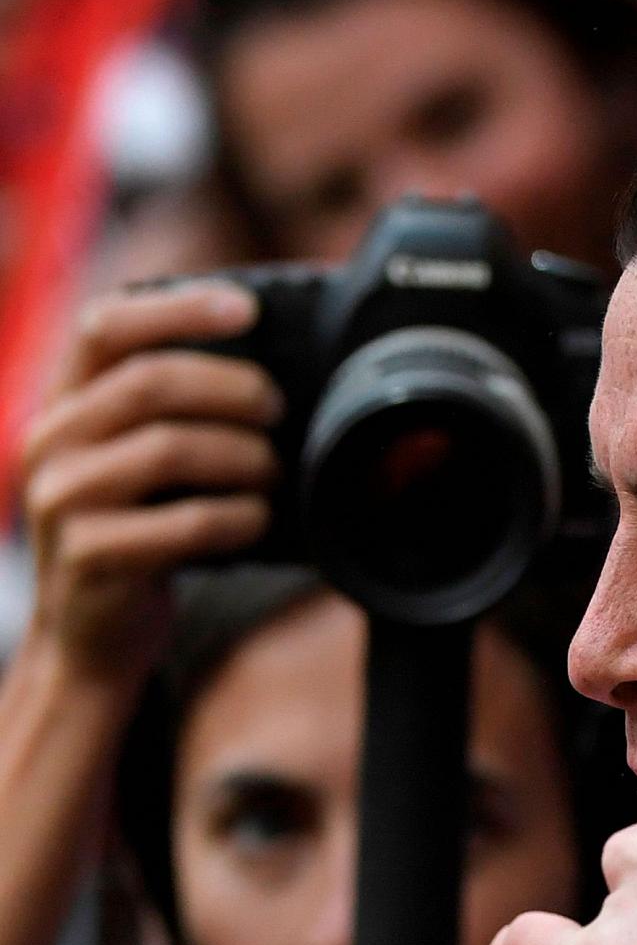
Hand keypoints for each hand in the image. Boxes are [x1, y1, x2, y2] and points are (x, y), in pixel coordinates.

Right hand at [17, 281, 275, 681]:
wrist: (90, 637)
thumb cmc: (138, 533)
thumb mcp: (139, 460)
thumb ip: (173, 411)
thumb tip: (270, 367)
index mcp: (64, 404)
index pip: (105, 326)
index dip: (177, 308)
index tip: (246, 307)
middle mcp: (50, 441)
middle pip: (150, 382)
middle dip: (232, 388)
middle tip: (278, 409)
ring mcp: (62, 500)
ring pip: (169, 449)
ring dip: (244, 457)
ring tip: (272, 473)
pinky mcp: (89, 556)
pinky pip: (184, 523)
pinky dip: (237, 518)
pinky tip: (256, 520)